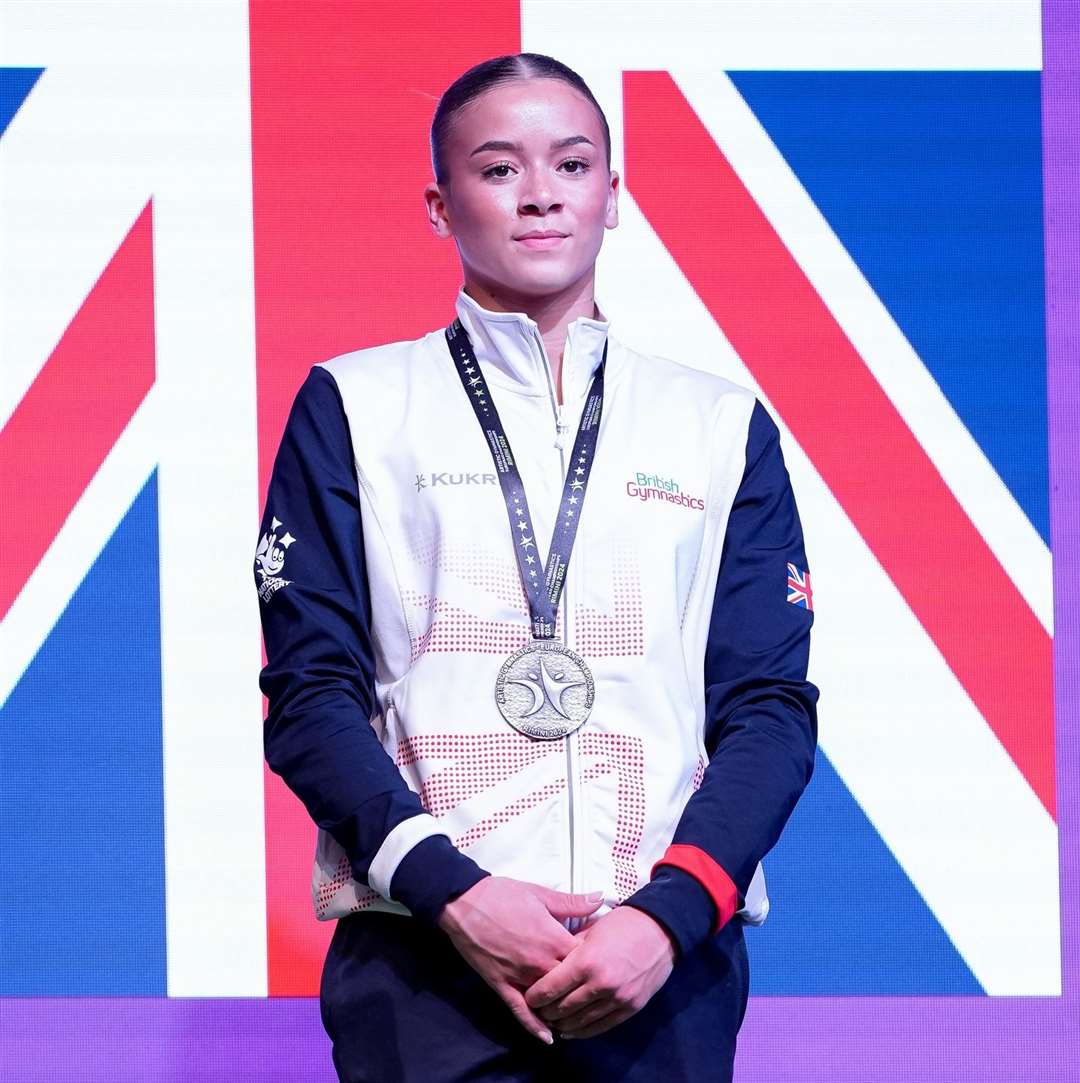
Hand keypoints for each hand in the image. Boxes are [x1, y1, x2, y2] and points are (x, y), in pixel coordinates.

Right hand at [436, 876, 604, 1044]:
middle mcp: (540, 963)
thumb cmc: (502, 895)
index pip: (586, 959)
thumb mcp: (540, 894)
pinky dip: (535, 1026)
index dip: (596, 960)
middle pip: (571, 983)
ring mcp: (520, 977)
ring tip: (577, 1011)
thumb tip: (599, 898)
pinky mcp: (502, 985)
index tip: (602, 959)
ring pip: (549, 1001)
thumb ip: (572, 903)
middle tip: (592, 985)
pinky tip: (548, 1037)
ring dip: (563, 1007)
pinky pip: (520, 1011)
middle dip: (582, 985)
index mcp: (553, 939)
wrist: (464, 903)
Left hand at [523, 905, 675, 1038]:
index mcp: (586, 961)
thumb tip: (550, 959)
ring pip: (580, 1022)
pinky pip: (601, 1027)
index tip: (528, 996)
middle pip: (562, 1008)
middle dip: (546, 1011)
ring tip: (552, 1019)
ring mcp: (617, 999)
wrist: (661, 930)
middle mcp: (600, 984)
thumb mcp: (591, 930)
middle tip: (537, 1009)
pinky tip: (571, 1030)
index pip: (551, 988)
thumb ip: (570, 948)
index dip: (535, 996)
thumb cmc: (624, 924)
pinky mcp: (630, 1008)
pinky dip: (583, 1031)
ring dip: (562, 1023)